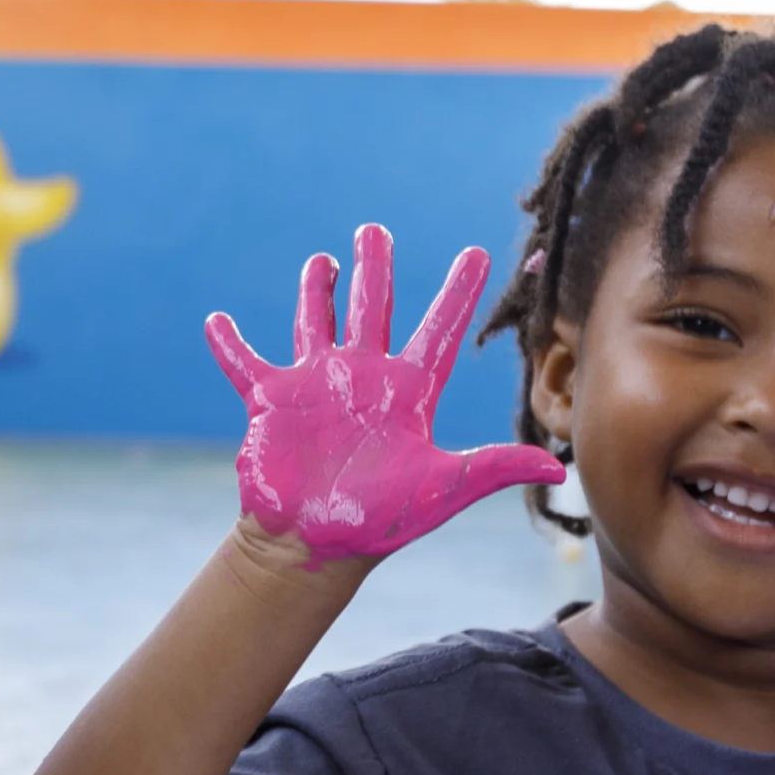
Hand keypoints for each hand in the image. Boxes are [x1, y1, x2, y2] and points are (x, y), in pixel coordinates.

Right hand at [206, 225, 564, 566]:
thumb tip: (558, 464)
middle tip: (375, 230)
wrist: (315, 545)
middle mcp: (362, 379)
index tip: (477, 252)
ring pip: (316, 322)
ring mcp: (316, 385)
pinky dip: (229, 343)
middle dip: (375, 268)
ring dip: (317, 290)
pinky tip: (217, 321)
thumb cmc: (379, 521)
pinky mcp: (272, 400)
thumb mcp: (442, 489)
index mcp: (407, 393)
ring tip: (323, 260)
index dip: (458, 292)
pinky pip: (245, 363)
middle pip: (374, 309)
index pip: (439, 331)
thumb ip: (493, 467)